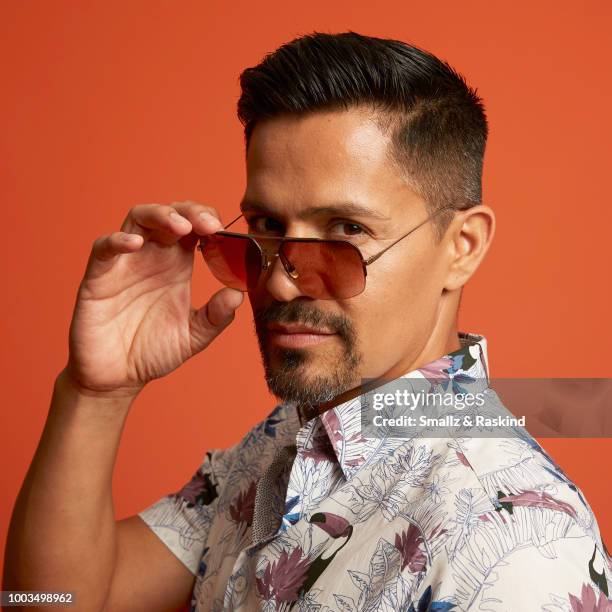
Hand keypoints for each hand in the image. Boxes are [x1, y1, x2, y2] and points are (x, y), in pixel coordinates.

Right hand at [63, 200, 243, 398]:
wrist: (117, 378)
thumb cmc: (153, 352)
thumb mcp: (193, 336)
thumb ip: (216, 317)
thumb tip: (239, 294)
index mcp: (177, 265)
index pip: (194, 227)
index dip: (208, 220)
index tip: (224, 230)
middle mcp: (152, 256)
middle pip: (169, 214)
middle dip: (190, 212)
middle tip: (209, 224)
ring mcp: (125, 263)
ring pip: (138, 220)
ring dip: (160, 215)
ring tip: (181, 226)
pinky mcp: (99, 278)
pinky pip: (104, 248)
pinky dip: (118, 241)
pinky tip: (135, 244)